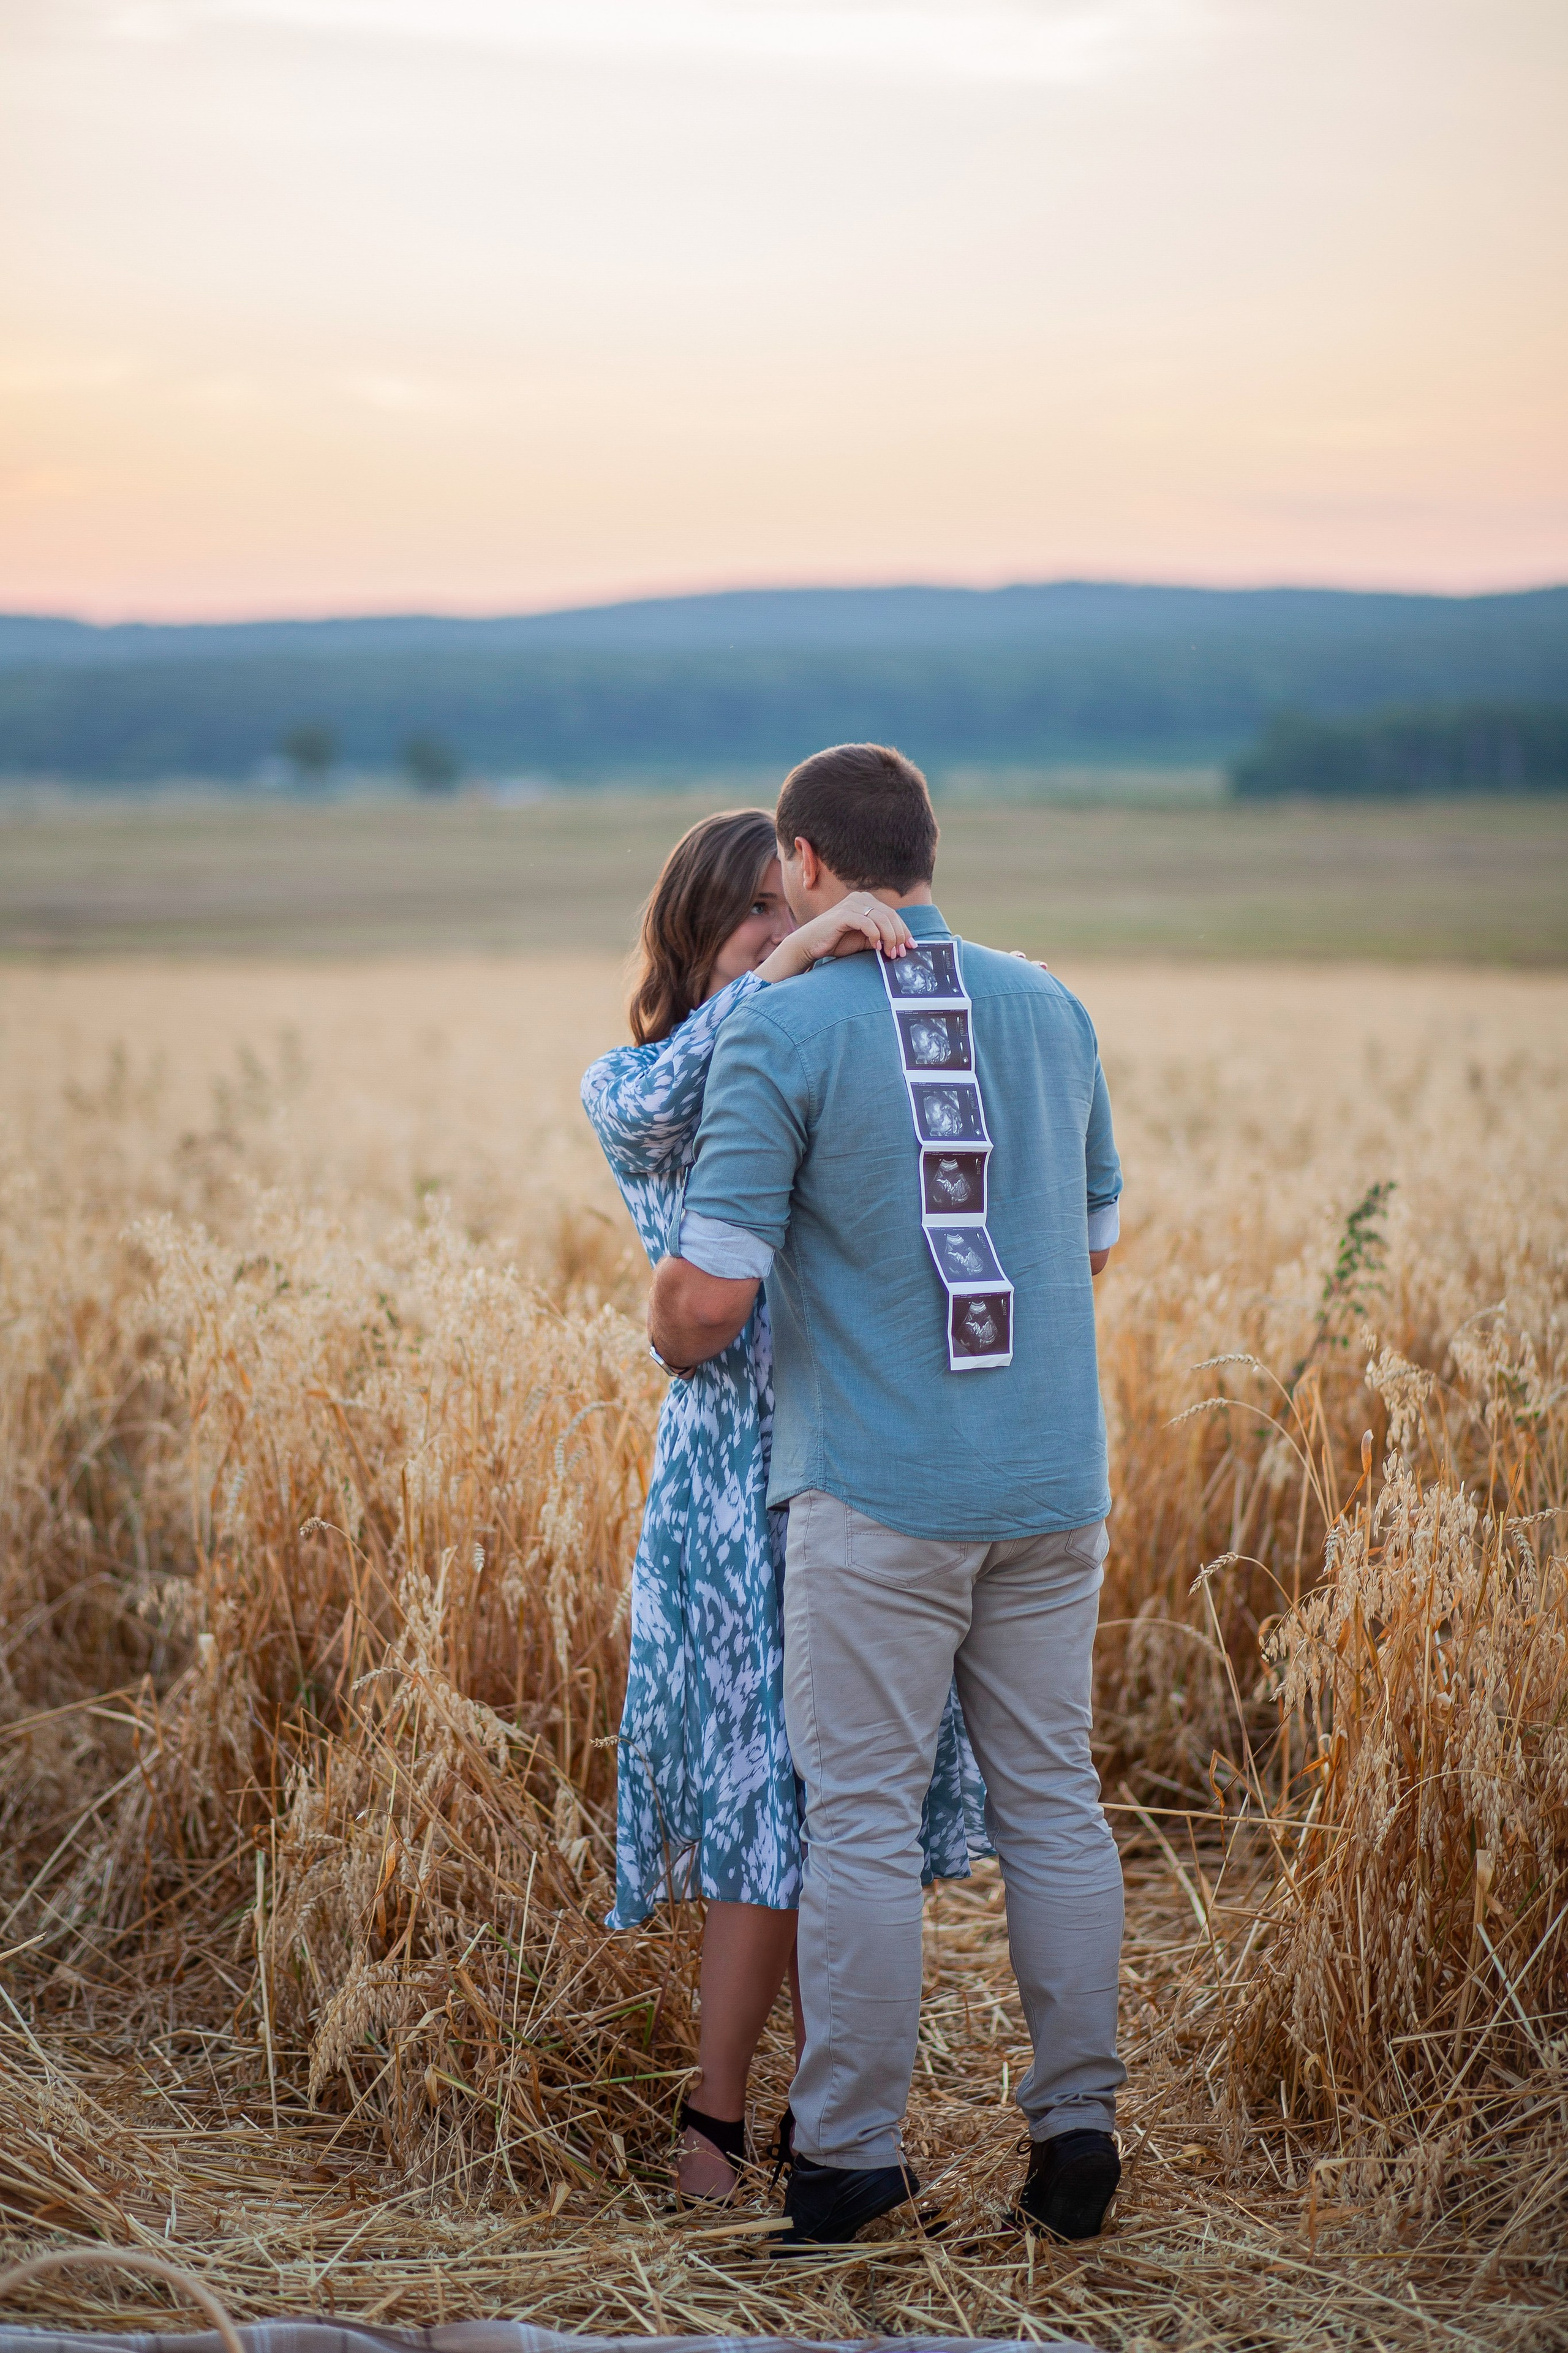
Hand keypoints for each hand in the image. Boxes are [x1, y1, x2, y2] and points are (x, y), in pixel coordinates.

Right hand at [756, 894, 911, 982]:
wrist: (810, 945)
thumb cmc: (836, 942)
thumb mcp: (864, 940)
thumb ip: (881, 937)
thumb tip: (902, 945)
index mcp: (866, 901)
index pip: (892, 914)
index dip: (904, 931)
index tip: (911, 947)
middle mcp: (860, 898)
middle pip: (890, 915)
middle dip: (899, 936)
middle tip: (900, 953)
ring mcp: (851, 904)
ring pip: (882, 919)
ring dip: (890, 938)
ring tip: (889, 953)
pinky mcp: (843, 914)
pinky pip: (867, 923)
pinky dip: (875, 936)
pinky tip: (875, 947)